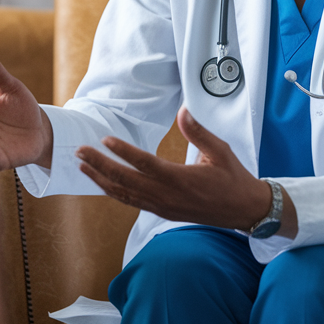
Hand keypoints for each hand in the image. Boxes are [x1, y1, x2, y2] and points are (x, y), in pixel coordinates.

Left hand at [75, 106, 285, 233]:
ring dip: (100, 179)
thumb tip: (183, 110)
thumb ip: (198, 131)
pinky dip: (113, 192)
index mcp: (180, 179)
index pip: (145, 163)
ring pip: (124, 194)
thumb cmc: (233, 178)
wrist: (243, 210)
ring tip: (82, 166)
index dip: (123, 152)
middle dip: (99, 165)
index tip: (105, 139)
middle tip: (80, 150)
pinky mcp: (162, 212)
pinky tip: (102, 183)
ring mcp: (162, 206)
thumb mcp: (220, 150)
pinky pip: (131, 202)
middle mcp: (167, 195)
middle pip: (125, 180)